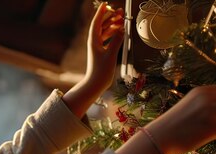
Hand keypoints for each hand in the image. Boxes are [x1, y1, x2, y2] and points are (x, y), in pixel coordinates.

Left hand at [62, 3, 123, 117]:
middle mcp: (94, 42)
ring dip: (113, 25)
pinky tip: (120, 31)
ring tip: (122, 19)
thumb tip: (122, 29)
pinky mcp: (101, 52)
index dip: (101, 13)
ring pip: (105, 32)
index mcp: (93, 41)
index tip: (105, 4)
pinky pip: (107, 39)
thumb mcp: (110, 55)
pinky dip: (113, 34)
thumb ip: (116, 41)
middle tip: (120, 11)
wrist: (95, 84)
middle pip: (102, 26)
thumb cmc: (100, 71)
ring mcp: (98, 47)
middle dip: (110, 17)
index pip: (96, 23)